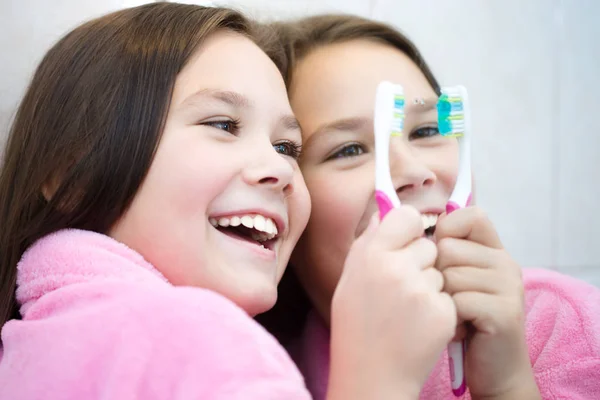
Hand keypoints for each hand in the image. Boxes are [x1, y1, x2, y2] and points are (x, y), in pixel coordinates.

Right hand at [327, 206, 456, 399]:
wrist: (371, 375)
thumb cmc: (356, 325)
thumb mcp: (349, 278)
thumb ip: (368, 241)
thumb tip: (384, 211)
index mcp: (371, 255)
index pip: (407, 216)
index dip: (409, 229)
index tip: (405, 243)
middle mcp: (397, 268)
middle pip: (429, 245)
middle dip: (420, 261)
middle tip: (402, 287)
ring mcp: (422, 291)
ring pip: (440, 271)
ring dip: (430, 285)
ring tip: (408, 310)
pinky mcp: (443, 313)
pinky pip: (448, 296)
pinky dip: (439, 308)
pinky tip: (420, 324)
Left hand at [434, 207, 540, 398]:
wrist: (493, 370)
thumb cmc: (461, 321)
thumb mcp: (451, 279)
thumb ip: (437, 249)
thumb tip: (392, 217)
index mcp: (494, 250)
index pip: (469, 215)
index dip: (445, 230)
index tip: (440, 258)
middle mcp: (505, 263)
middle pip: (448, 247)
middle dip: (436, 276)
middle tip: (449, 299)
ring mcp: (509, 286)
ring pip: (449, 275)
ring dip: (441, 300)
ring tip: (454, 315)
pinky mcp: (505, 312)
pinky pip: (457, 301)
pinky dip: (450, 319)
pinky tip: (461, 330)